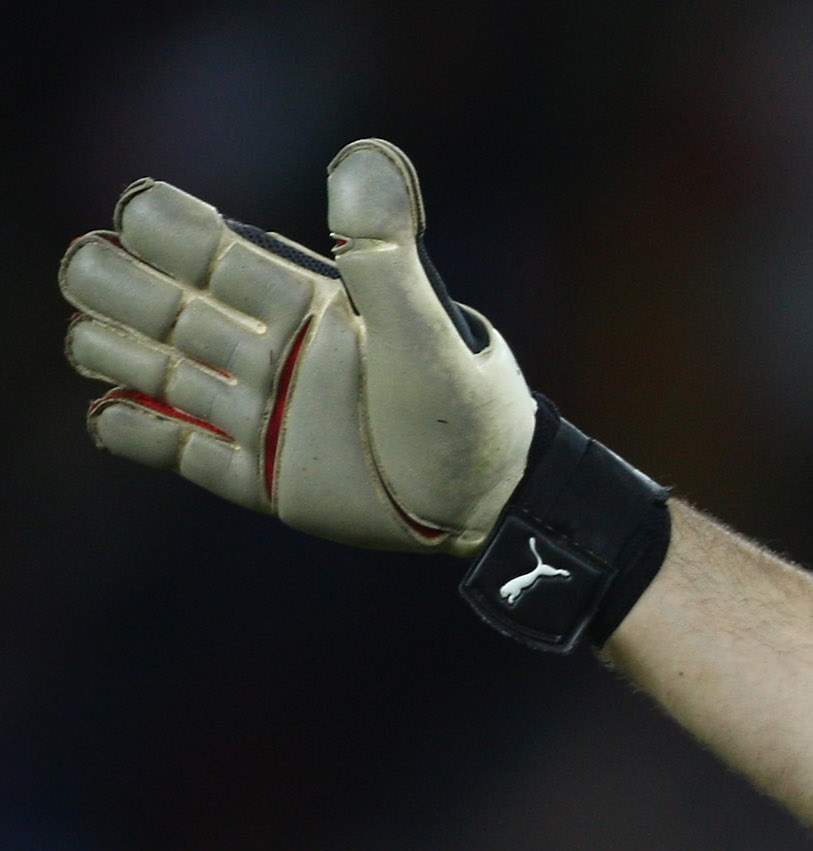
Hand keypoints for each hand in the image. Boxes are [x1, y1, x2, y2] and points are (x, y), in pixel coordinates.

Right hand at [58, 139, 533, 553]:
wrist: (489, 508)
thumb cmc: (469, 413)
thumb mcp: (428, 330)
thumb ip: (386, 252)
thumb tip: (364, 154)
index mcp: (305, 303)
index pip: (209, 250)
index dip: (162, 229)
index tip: (140, 221)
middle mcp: (270, 350)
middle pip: (163, 303)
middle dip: (117, 284)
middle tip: (100, 280)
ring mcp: (259, 413)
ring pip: (154, 368)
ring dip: (111, 348)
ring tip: (99, 342)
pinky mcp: (257, 475)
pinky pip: (175, 449)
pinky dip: (133, 432)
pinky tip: (112, 416)